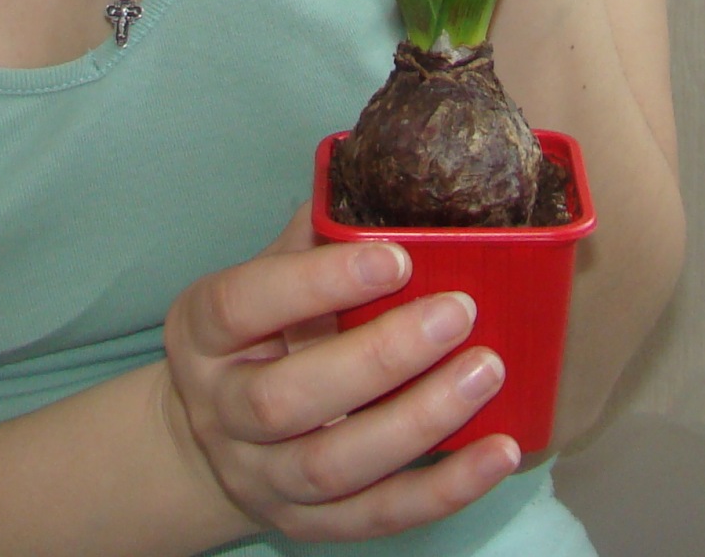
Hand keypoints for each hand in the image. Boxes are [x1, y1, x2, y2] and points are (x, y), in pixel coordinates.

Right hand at [162, 212, 519, 540]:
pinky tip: (500, 452)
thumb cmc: (255, 337)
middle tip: (460, 312)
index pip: (243, 305)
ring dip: (418, 421)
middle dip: (380, 357)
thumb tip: (377, 182)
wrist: (209, 439)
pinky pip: (378, 517)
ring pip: (334, 465)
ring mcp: (263, 478)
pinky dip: (444, 490)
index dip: (316, 282)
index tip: (396, 257)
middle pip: (287, 398)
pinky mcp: (308, 526)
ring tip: (487, 371)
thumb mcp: (259, 281)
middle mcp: (223, 411)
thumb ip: (309, 239)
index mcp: (203, 333)